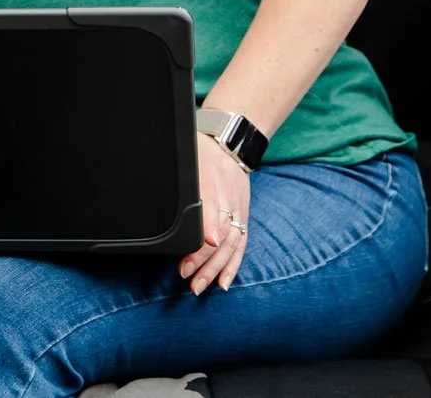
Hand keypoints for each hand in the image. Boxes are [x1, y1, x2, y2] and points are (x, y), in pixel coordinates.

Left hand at [178, 131, 250, 294]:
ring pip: (230, 244)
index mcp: (211, 183)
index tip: (193, 254)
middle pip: (220, 236)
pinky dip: (232, 265)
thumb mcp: (190, 159)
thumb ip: (186, 183)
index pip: (209, 214)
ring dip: (215, 268)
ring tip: (200, 287)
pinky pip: (241, 245)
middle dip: (203, 260)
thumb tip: (190, 216)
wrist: (230, 143)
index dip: (202, 237)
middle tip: (186, 277)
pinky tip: (224, 283)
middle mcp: (227, 200)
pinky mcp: (243, 218)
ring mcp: (238, 211)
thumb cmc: (203, 151)